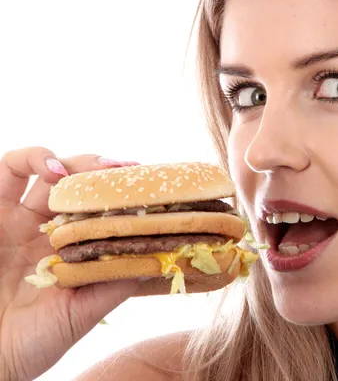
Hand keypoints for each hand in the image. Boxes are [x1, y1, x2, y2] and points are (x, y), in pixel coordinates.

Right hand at [0, 147, 141, 380]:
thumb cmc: (32, 340)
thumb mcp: (83, 312)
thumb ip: (115, 283)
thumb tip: (159, 259)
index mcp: (72, 249)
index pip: (101, 211)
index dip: (124, 197)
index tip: (153, 191)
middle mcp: (47, 228)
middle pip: (80, 185)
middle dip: (106, 174)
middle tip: (129, 172)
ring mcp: (19, 217)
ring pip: (50, 170)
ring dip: (76, 162)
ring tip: (97, 171)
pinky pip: (7, 170)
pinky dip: (33, 159)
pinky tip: (55, 172)